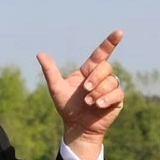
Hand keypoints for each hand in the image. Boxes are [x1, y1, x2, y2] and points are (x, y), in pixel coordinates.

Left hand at [38, 30, 125, 159]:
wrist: (77, 127)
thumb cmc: (67, 107)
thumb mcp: (56, 89)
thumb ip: (50, 71)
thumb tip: (40, 54)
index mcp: (88, 71)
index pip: (101, 54)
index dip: (110, 43)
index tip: (119, 32)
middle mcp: (101, 77)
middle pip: (105, 67)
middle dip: (95, 78)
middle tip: (85, 90)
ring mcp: (110, 88)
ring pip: (111, 80)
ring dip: (98, 91)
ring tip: (89, 102)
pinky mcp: (117, 99)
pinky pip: (117, 93)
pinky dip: (106, 98)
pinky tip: (97, 105)